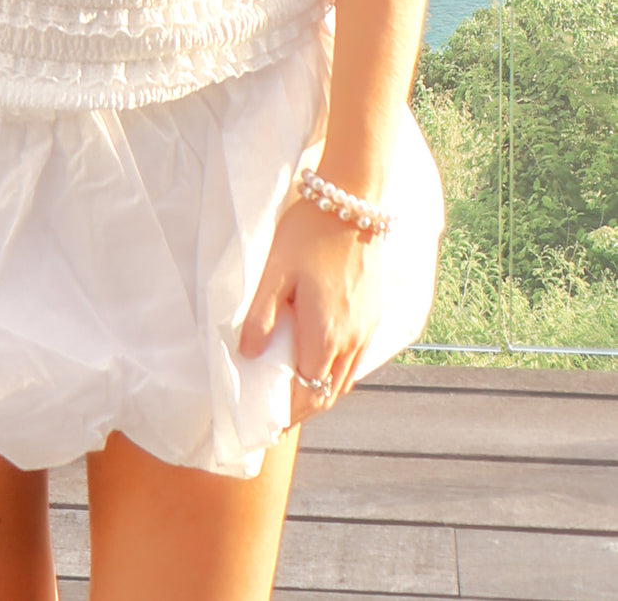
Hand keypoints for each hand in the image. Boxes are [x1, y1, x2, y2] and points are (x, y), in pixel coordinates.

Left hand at [238, 195, 383, 427]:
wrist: (356, 202)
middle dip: (304, 409)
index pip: (306, 394)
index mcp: (325, 335)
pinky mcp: (377, 313)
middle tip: (279, 419)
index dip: (286, 414)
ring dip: (323, 392)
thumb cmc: (310, 232)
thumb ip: (261, 316)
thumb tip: (249, 354)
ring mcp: (369, 328)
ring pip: (346, 378)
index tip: (268, 426)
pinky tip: (323, 359)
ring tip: (298, 393)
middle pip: (328, 394)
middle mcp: (352, 340)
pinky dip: (339, 370)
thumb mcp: (275, 271)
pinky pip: (358, 358)